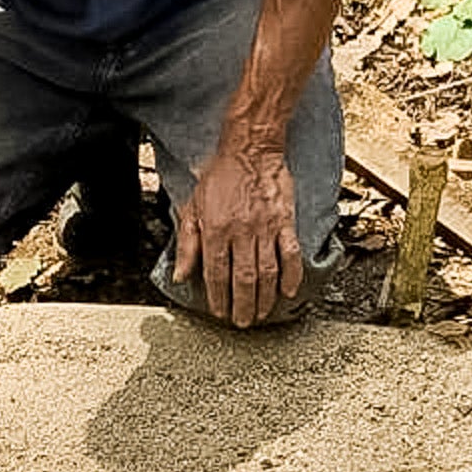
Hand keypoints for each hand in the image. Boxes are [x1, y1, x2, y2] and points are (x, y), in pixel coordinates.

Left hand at [172, 142, 304, 327]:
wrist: (251, 149)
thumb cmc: (220, 176)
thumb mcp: (193, 207)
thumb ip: (186, 244)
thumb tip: (180, 275)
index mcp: (215, 230)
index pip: (215, 274)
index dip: (218, 298)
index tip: (220, 312)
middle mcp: (241, 232)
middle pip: (243, 279)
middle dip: (241, 306)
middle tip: (242, 322)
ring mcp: (265, 228)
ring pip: (266, 272)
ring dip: (263, 298)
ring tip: (260, 314)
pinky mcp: (285, 221)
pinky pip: (290, 254)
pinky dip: (291, 275)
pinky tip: (288, 292)